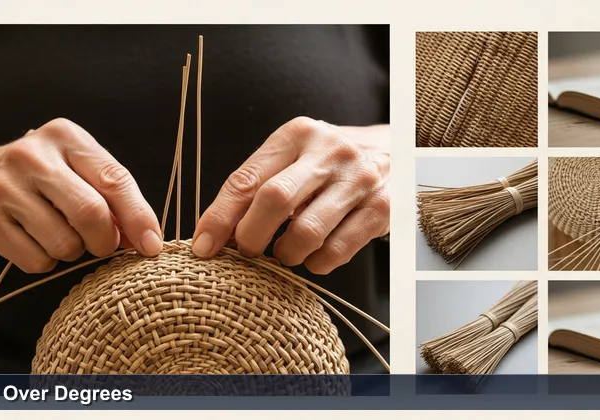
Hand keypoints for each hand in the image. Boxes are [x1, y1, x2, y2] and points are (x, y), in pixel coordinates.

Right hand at [0, 118, 162, 272]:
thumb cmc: (48, 176)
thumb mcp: (83, 169)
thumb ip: (117, 198)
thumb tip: (147, 240)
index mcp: (65, 137)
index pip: (114, 181)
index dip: (139, 218)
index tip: (152, 245)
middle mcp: (31, 157)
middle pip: (90, 214)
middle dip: (106, 240)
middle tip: (103, 243)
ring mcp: (4, 188)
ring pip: (64, 244)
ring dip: (74, 251)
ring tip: (61, 232)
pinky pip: (37, 261)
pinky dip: (47, 261)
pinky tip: (36, 239)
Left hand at [192, 116, 389, 273]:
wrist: (395, 152)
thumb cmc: (328, 162)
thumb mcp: (293, 157)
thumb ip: (256, 185)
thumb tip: (213, 234)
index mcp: (297, 134)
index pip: (247, 179)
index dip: (219, 217)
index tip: (204, 247)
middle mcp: (330, 151)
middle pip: (275, 200)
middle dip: (251, 236)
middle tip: (247, 252)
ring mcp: (359, 179)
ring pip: (307, 231)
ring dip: (286, 254)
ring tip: (285, 253)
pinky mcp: (382, 207)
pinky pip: (337, 249)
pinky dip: (317, 263)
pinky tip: (314, 257)